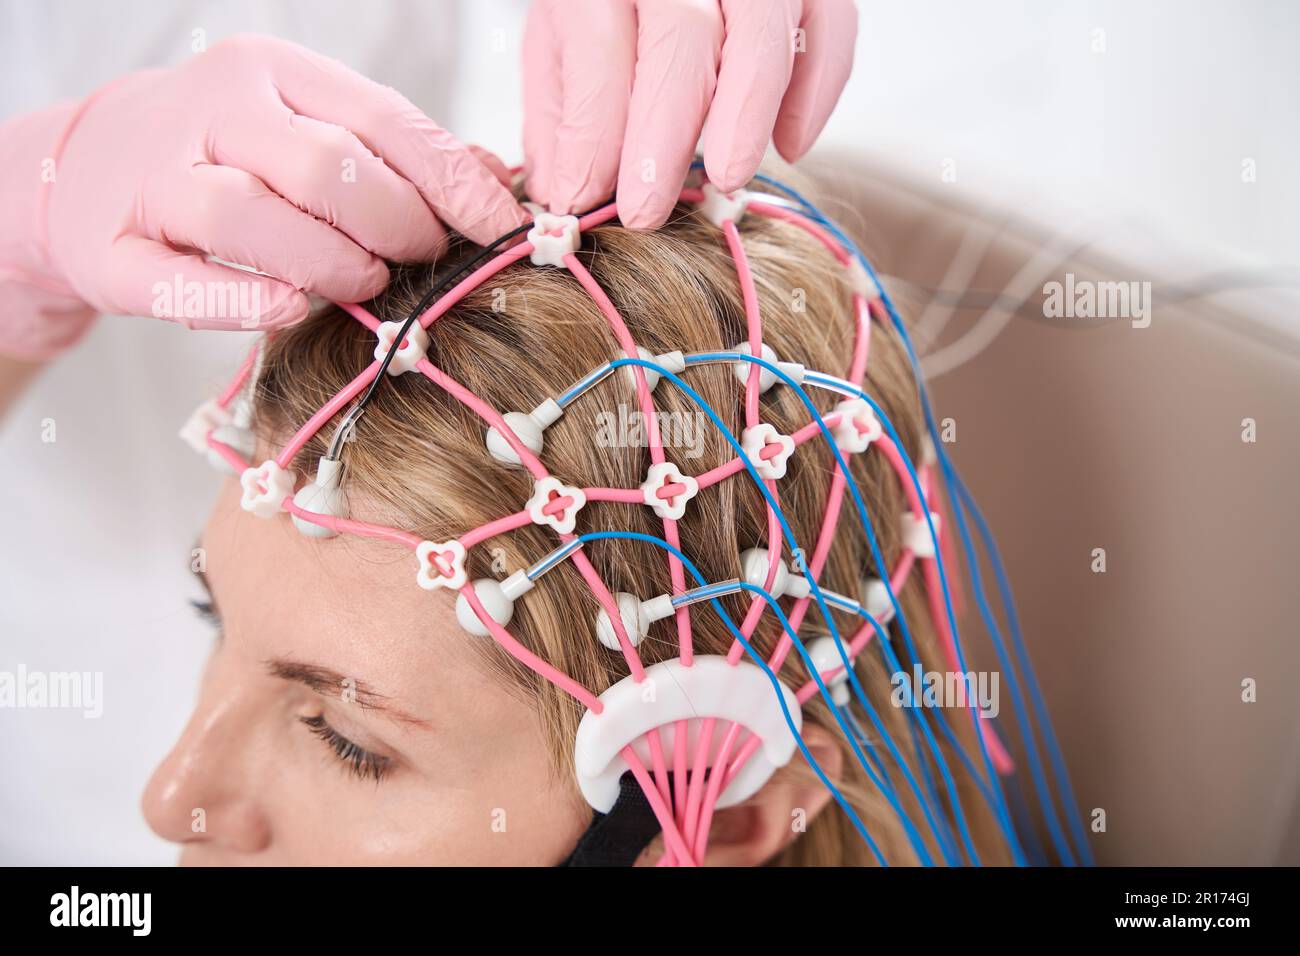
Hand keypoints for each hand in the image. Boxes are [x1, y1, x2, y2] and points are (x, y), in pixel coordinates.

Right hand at [0, 33, 526, 353]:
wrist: (85, 169)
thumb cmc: (231, 157)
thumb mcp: (311, 129)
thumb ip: (398, 153)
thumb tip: (496, 180)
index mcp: (273, 73)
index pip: (382, 120)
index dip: (453, 182)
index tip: (503, 229)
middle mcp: (211, 110)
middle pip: (325, 166)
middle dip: (395, 223)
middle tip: (422, 261)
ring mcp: (154, 177)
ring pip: (250, 216)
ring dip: (329, 261)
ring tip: (365, 284)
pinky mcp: (110, 249)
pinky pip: (182, 280)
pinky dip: (246, 301)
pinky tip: (295, 308)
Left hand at [523, 0, 857, 228]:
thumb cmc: (613, 11)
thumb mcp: (563, 46)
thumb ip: (565, 118)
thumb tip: (566, 200)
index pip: (600, 47)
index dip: (595, 132)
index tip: (584, 199)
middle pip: (681, 35)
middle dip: (664, 132)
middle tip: (647, 210)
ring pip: (761, 27)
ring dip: (746, 111)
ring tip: (729, 177)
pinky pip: (831, 23)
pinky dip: (818, 86)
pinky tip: (791, 144)